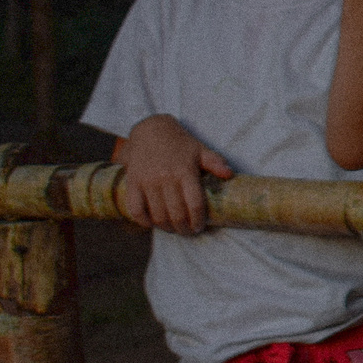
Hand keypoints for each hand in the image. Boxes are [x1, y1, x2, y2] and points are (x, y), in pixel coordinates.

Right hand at [115, 115, 232, 234]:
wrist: (150, 131)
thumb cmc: (180, 144)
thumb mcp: (200, 150)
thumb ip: (215, 163)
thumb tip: (229, 174)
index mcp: (185, 171)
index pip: (195, 204)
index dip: (198, 220)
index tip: (199, 227)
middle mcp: (166, 178)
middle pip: (176, 213)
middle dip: (183, 228)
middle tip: (187, 232)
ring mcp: (147, 181)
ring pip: (157, 214)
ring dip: (166, 227)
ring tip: (173, 229)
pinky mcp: (132, 182)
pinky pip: (135, 209)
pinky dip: (143, 221)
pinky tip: (152, 223)